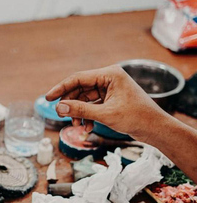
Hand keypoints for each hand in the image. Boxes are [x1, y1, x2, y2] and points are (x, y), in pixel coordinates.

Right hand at [46, 65, 166, 140]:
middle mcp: (109, 78)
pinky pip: (92, 104)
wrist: (156, 129)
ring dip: (79, 112)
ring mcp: (109, 88)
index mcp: (110, 74)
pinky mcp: (110, 98)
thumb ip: (81, 110)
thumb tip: (59, 107)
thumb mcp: (105, 115)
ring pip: (84, 98)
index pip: (78, 78)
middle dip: (71, 104)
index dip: (61, 88)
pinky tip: (87, 127)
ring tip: (77, 125)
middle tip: (61, 116)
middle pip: (79, 88)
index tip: (47, 98)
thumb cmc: (136, 118)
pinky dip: (87, 115)